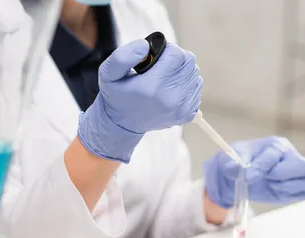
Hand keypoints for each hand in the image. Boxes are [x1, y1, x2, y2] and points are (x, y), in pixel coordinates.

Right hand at [78, 40, 202, 162]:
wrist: (123, 123)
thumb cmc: (117, 95)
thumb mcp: (108, 73)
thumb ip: (123, 56)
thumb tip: (145, 46)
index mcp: (152, 87)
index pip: (176, 55)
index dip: (167, 50)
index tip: (157, 56)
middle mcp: (170, 99)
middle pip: (189, 63)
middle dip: (176, 59)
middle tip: (162, 65)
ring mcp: (181, 109)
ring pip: (195, 74)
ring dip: (182, 71)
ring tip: (166, 77)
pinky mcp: (187, 115)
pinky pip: (196, 89)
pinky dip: (187, 85)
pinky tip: (172, 88)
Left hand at [203, 136, 304, 208]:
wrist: (239, 176)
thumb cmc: (238, 162)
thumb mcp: (229, 160)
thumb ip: (232, 164)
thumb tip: (235, 168)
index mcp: (276, 145)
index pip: (275, 154)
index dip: (262, 167)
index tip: (248, 177)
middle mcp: (290, 156)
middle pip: (302, 165)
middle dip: (282, 175)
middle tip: (266, 179)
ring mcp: (296, 172)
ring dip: (287, 187)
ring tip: (270, 185)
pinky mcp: (297, 187)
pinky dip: (292, 195)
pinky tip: (276, 192)